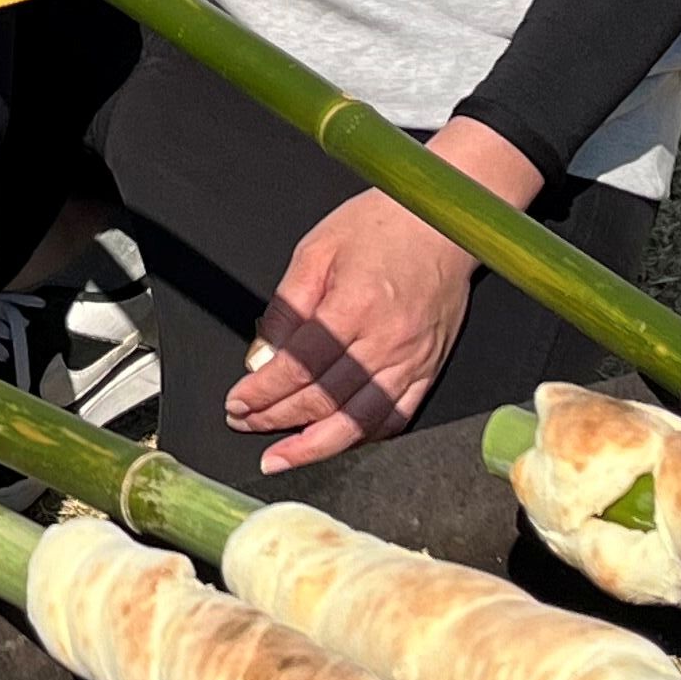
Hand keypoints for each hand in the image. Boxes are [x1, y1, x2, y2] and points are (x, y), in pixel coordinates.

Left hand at [226, 188, 480, 471]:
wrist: (443, 222)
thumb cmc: (381, 225)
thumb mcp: (316, 250)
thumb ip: (287, 307)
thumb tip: (262, 356)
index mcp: (353, 308)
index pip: (297, 368)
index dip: (262, 393)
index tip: (237, 403)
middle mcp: (385, 342)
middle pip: (323, 399)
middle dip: (276, 419)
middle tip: (245, 425)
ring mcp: (411, 361)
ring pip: (358, 421)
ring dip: (315, 446)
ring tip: (281, 457)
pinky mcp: (428, 369)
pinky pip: (395, 417)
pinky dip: (363, 436)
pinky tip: (336, 442)